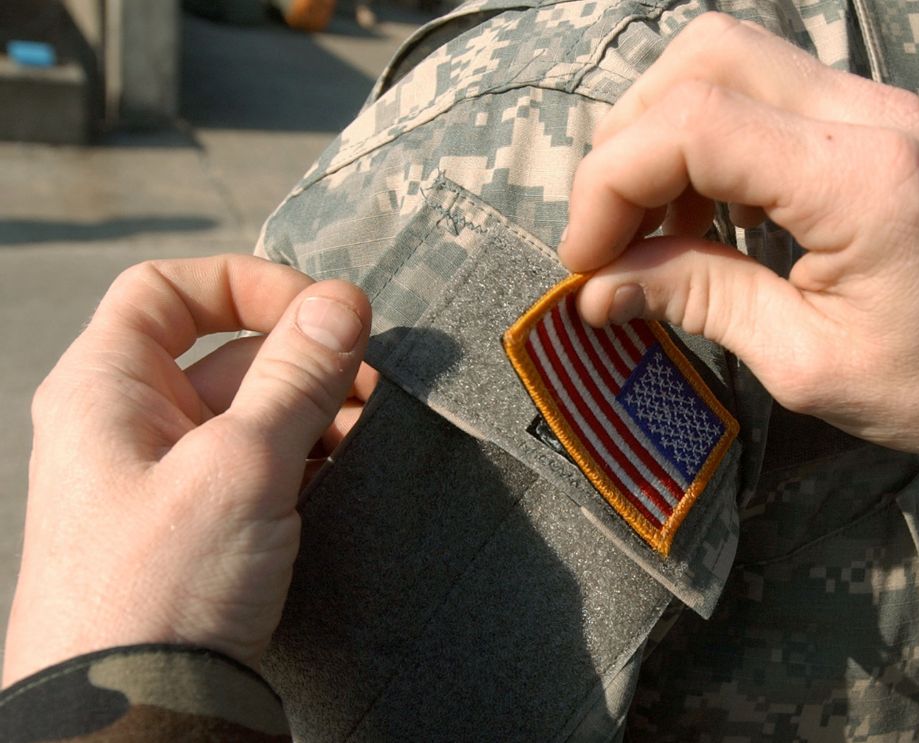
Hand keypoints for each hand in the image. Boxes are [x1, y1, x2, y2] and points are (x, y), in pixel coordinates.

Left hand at [4, 255, 370, 685]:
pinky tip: (348, 480)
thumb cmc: (157, 587)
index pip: (167, 290)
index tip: (322, 312)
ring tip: (369, 440)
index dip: (246, 284)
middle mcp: (131, 425)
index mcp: (107, 388)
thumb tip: (342, 300)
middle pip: (230, 354)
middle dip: (309, 362)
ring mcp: (167, 480)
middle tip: (376, 385)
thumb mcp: (240, 464)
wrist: (138, 717)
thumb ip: (297, 375)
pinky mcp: (201, 529)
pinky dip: (309, 464)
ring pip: (256, 415)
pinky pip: (263, 470)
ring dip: (318, 415)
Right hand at [560, 13, 918, 497]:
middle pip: (706, 57)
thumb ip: (697, 301)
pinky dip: (710, 135)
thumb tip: (595, 288)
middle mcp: (873, 115)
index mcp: (863, 182)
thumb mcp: (804, 363)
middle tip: (612, 231)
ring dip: (666, 129)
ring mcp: (879, 103)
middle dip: (629, 138)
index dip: (611, 182)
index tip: (586, 259)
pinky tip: (709, 212)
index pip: (695, 123)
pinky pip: (765, 86)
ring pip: (730, 55)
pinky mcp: (874, 114)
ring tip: (656, 225)